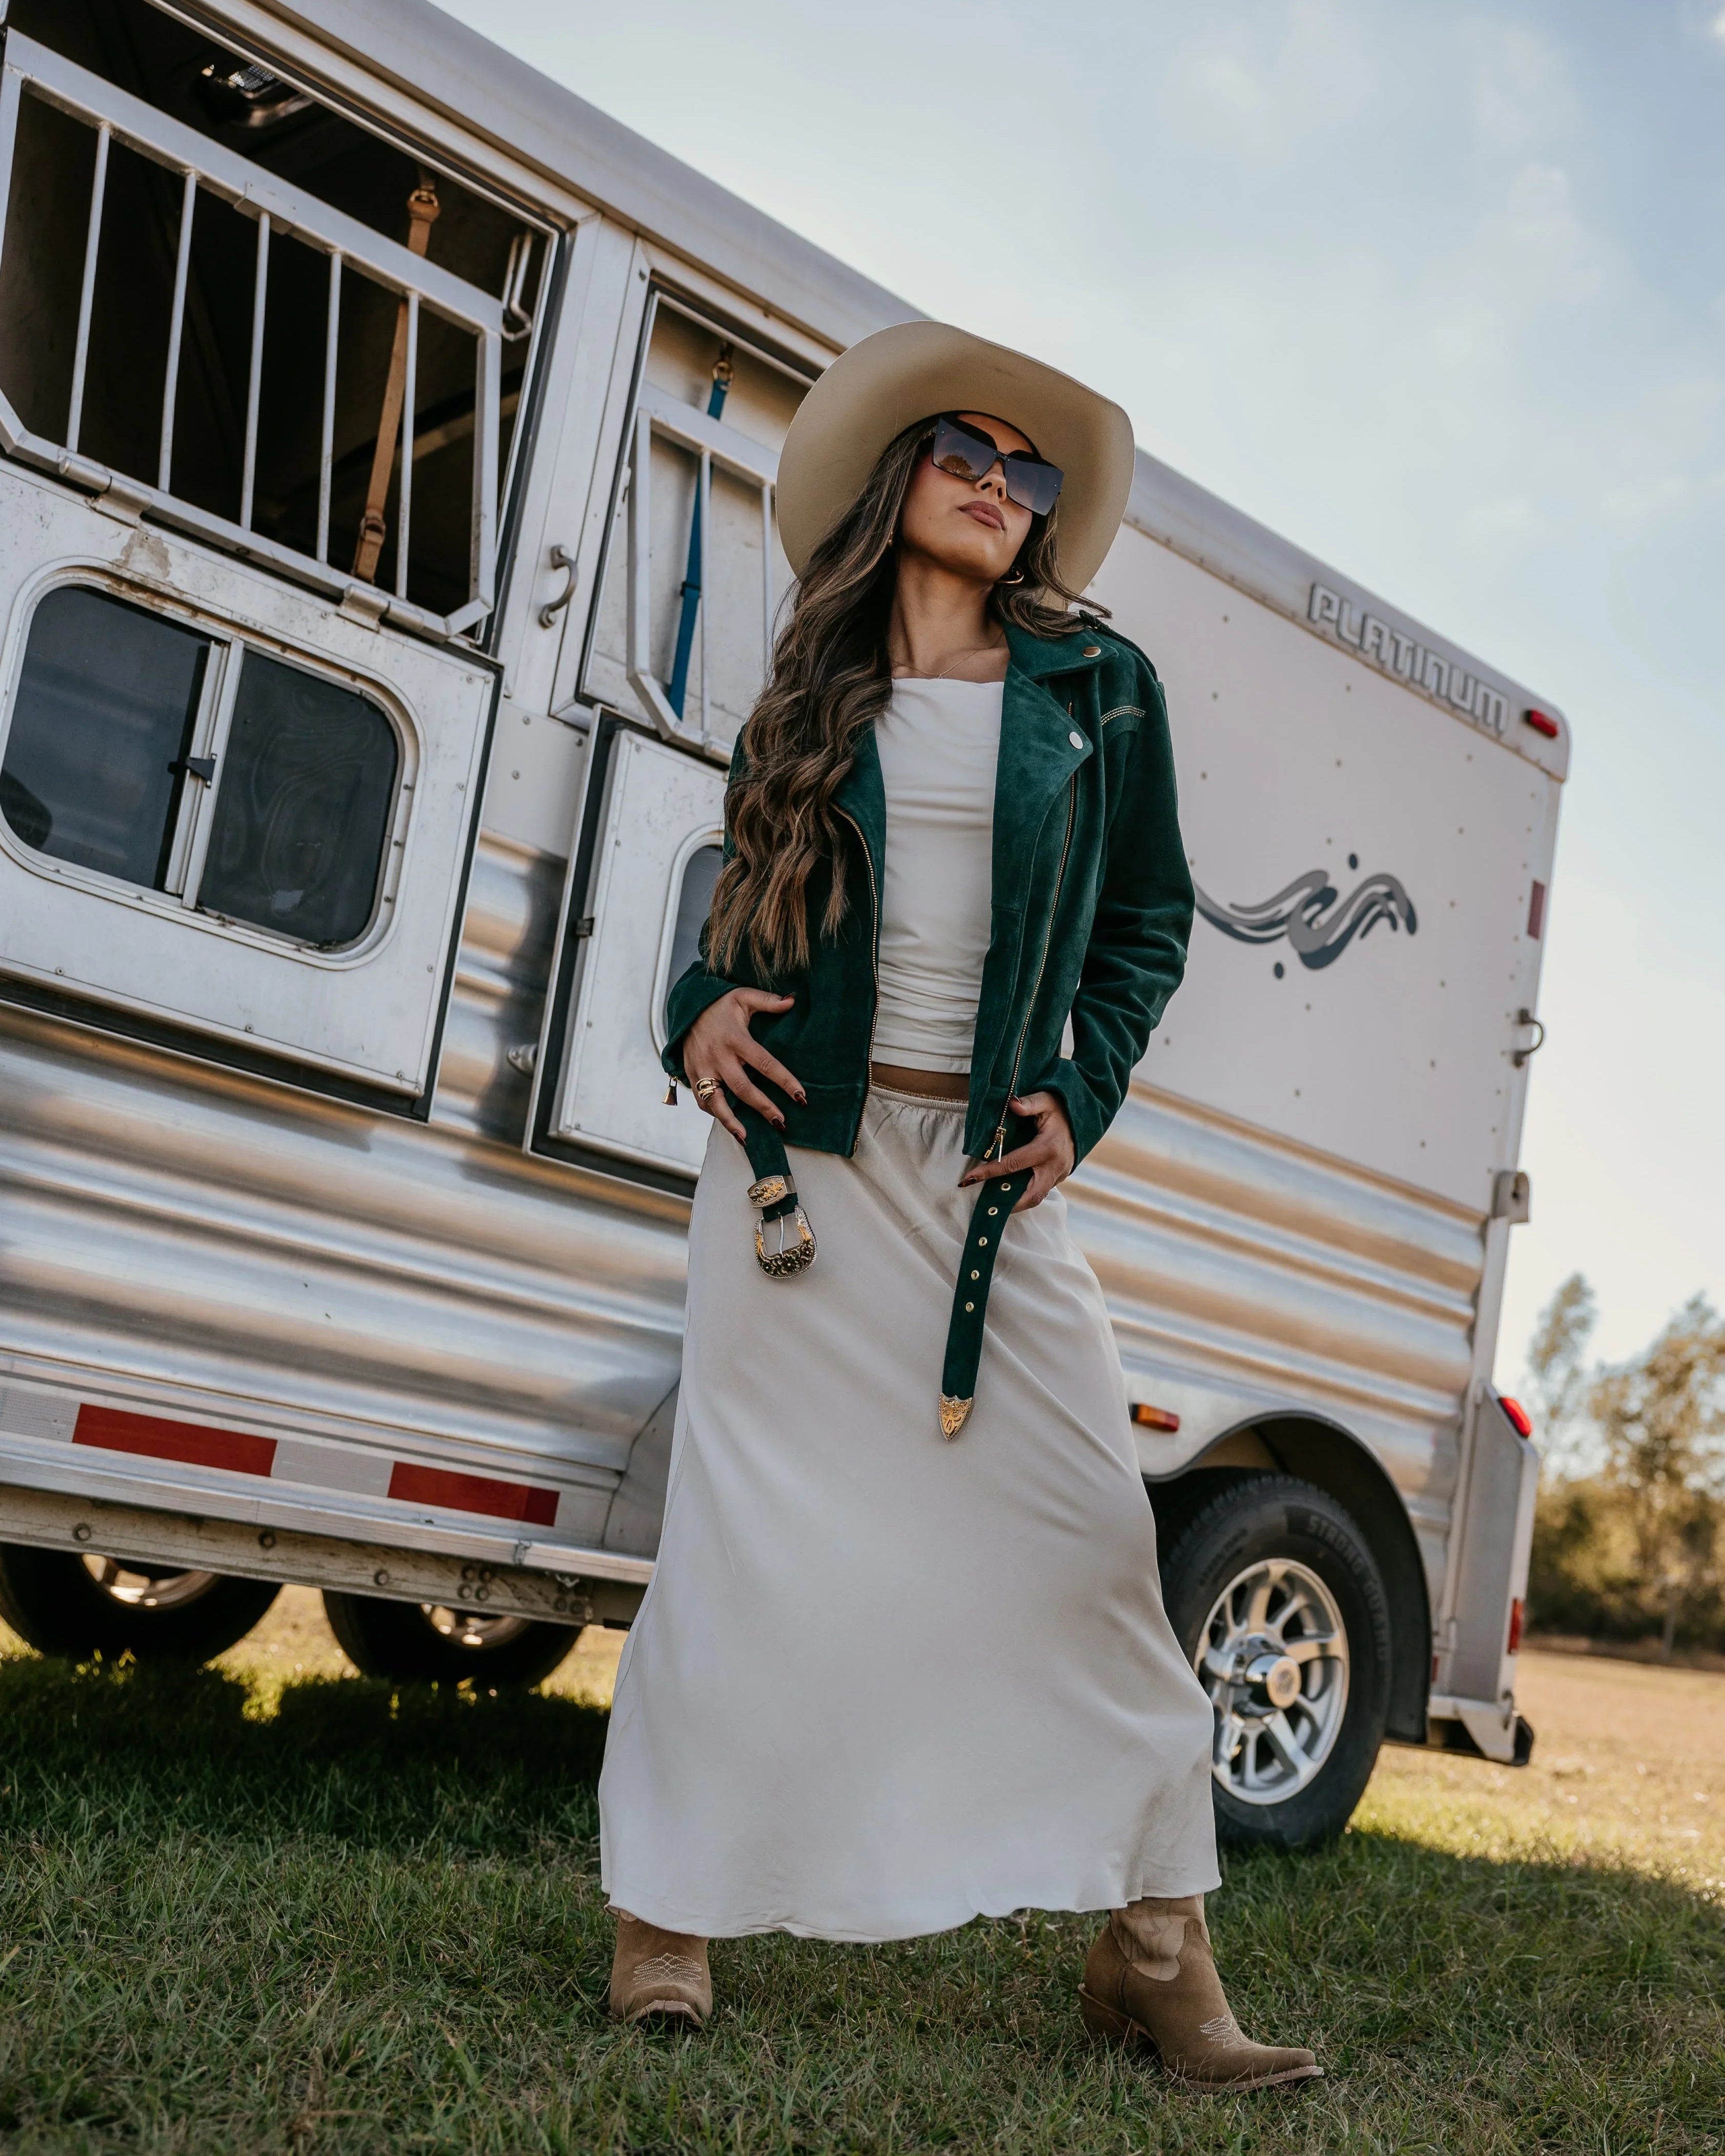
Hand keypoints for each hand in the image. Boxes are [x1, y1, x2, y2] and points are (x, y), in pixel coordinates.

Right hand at [683, 988, 803, 1144]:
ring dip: (731, 1121)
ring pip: (716, 1101)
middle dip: (763, 1107)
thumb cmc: (719, 1004)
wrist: (685, 1007)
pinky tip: (729, 1125)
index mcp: (735, 1038)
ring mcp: (702, 1068)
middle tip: (781, 1122)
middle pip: (743, 1088)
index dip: (784, 1081)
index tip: (801, 1096)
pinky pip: (702, 1100)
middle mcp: (718, 1056)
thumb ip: (768, 1001)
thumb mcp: (743, 996)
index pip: (764, 1063)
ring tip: (747, 1138)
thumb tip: (793, 1000)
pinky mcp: (692, 1074)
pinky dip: (714, 1114)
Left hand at [960, 1091, 1074, 1210]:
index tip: (969, 1178)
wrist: (1084, 1118)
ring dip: (1016, 1202)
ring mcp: (1059, 1175)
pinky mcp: (1060, 1177)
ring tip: (993, 1203)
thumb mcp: (1046, 1100)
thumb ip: (1029, 1103)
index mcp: (1048, 1148)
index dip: (990, 1171)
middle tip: (986, 1207)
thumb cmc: (1061, 1109)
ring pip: (1036, 1197)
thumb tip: (1012, 1104)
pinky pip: (1041, 1190)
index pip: (1013, 1164)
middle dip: (1008, 1204)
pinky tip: (1008, 1192)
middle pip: (1031, 1196)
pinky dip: (1024, 1193)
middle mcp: (1055, 1166)